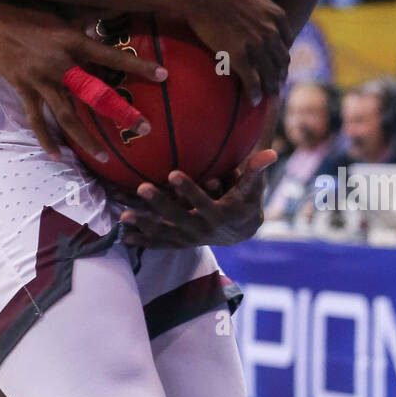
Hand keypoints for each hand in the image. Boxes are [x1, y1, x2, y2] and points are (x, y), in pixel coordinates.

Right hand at [0, 0, 166, 163]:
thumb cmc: (29, 8)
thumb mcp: (64, 10)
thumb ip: (89, 17)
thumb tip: (118, 7)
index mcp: (73, 41)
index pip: (112, 56)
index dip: (138, 67)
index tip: (163, 76)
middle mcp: (60, 64)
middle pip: (95, 95)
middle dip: (121, 112)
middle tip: (144, 128)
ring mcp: (40, 80)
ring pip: (67, 116)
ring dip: (86, 139)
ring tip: (103, 157)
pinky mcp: (23, 89)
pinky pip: (37, 118)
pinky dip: (46, 138)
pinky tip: (57, 155)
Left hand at [119, 148, 275, 247]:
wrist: (241, 231)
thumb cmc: (246, 201)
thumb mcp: (252, 187)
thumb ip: (256, 170)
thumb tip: (272, 152)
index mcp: (219, 214)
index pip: (203, 202)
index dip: (189, 190)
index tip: (172, 173)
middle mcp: (203, 229)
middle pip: (179, 218)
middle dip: (160, 204)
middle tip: (142, 187)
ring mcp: (190, 238)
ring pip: (165, 233)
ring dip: (145, 225)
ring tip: (123, 217)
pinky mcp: (180, 243)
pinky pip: (160, 244)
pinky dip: (143, 242)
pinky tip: (123, 236)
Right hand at [177, 0, 292, 105]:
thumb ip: (258, 0)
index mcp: (276, 15)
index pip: (288, 40)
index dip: (284, 53)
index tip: (280, 60)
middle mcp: (270, 33)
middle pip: (282, 60)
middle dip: (281, 73)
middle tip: (279, 83)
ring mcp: (255, 46)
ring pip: (270, 74)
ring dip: (272, 87)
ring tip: (272, 96)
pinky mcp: (238, 57)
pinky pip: (251, 81)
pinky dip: (255, 93)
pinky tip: (256, 101)